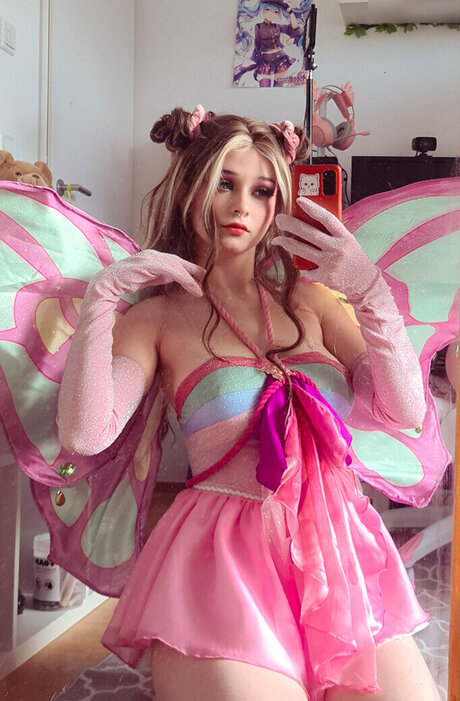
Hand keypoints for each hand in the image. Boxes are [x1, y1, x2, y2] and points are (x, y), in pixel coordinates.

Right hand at [88, 250, 203, 300]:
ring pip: (176, 266)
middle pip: (176, 261)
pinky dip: (184, 279)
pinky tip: (192, 287)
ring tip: (200, 288)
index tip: (198, 275)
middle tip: (205, 275)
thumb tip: (173, 278)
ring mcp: (151, 258)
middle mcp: (152, 255)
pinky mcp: (150, 264)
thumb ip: (158, 277)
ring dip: (190, 277)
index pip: (172, 261)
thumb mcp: (146, 280)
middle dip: (191, 269)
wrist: (106, 283)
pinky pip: (173, 271)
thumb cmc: (123, 283)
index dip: (186, 268)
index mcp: (151, 257)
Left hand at [273, 197, 378, 301]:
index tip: (299, 200)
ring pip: (302, 250)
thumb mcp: (348, 242)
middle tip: (279, 219)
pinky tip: (301, 264)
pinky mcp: (325, 276)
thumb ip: (333, 233)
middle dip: (291, 225)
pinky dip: (303, 266)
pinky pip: (307, 269)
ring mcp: (330, 263)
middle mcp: (337, 249)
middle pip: (309, 233)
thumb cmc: (354, 260)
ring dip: (287, 243)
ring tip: (278, 239)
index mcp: (345, 237)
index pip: (327, 218)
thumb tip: (310, 222)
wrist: (365, 283)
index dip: (312, 208)